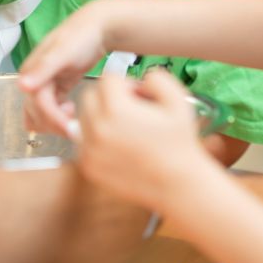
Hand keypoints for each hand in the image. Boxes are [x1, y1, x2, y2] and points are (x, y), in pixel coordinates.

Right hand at [19, 0, 118, 135]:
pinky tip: (71, 110)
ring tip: (73, 116)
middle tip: (75, 127)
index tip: (69, 128)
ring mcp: (45, 83)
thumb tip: (22, 86)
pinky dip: (58, 116)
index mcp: (31, 70)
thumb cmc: (81, 35)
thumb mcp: (63, 50)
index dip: (52, 118)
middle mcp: (34, 78)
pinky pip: (51, 109)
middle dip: (54, 123)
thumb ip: (43, 68)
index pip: (37, 103)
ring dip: (54, 122)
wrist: (99, 27)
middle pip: (37, 112)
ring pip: (41, 114)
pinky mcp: (57, 87)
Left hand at [76, 71, 218, 212]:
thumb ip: (157, 78)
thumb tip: (141, 79)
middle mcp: (97, 129)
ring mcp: (89, 151)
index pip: (107, 79)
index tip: (138, 96)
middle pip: (89, 96)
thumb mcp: (178, 101)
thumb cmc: (179, 143)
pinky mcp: (88, 167)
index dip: (125, 83)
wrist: (177, 184)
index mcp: (116, 110)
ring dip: (99, 117)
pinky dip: (95, 139)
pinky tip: (118, 145)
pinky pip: (83, 142)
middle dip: (108, 97)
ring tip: (124, 128)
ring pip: (83, 119)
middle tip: (130, 110)